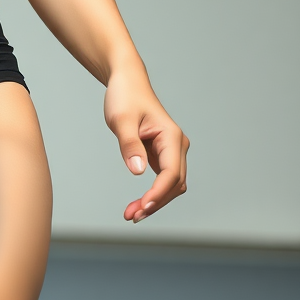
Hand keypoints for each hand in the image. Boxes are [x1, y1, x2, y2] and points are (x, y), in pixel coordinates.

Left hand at [103, 66, 188, 223]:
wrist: (126, 82)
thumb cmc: (125, 97)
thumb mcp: (122, 119)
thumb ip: (129, 144)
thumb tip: (138, 172)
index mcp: (171, 136)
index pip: (171, 173)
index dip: (158, 193)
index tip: (142, 207)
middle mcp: (177, 146)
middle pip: (174, 184)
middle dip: (155, 202)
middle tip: (131, 216)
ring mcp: (171, 151)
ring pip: (170, 186)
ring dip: (154, 202)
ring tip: (131, 214)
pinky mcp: (162, 155)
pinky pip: (162, 180)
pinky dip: (152, 193)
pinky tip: (137, 204)